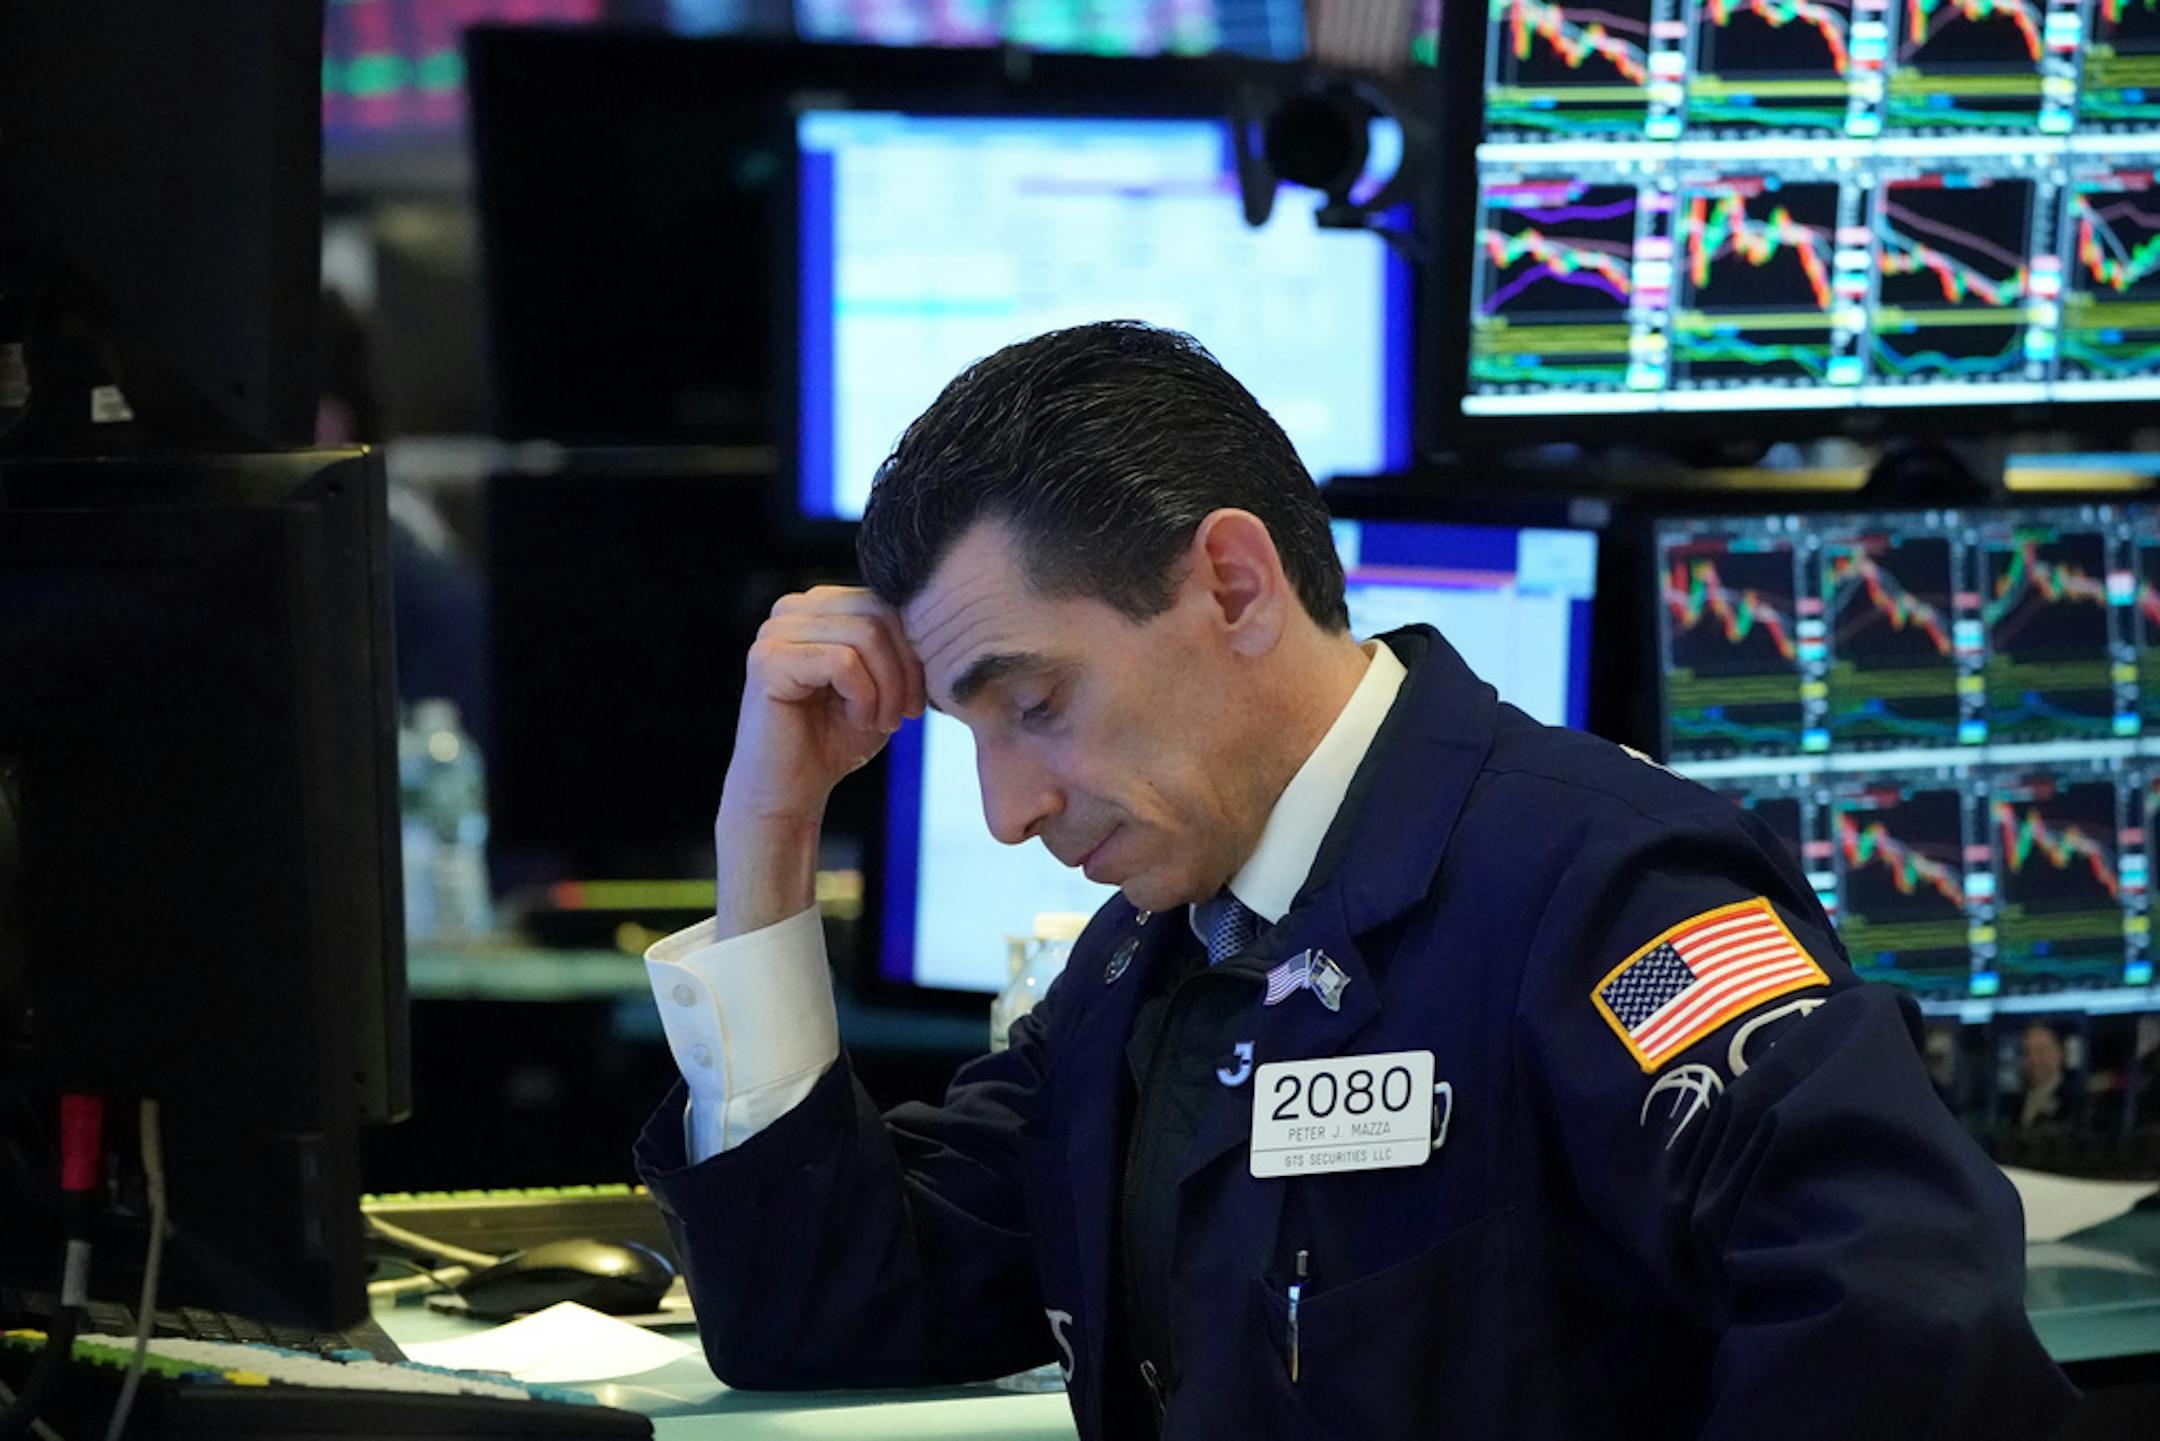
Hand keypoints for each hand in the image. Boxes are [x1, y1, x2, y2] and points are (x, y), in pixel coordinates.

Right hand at [711, 586, 925, 936]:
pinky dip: (864, 698)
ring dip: (887, 687)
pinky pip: (843, 661)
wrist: (792, 792)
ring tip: (881, 721)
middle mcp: (792, 609)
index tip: (919, 698)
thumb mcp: (883, 684)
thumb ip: (900, 646)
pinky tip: (858, 722)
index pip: (886, 599)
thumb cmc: (836, 738)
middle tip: (906, 713)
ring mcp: (774, 631)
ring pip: (866, 635)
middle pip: (879, 612)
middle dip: (906, 667)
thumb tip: (942, 618)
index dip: (915, 648)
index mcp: (819, 605)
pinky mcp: (768, 660)